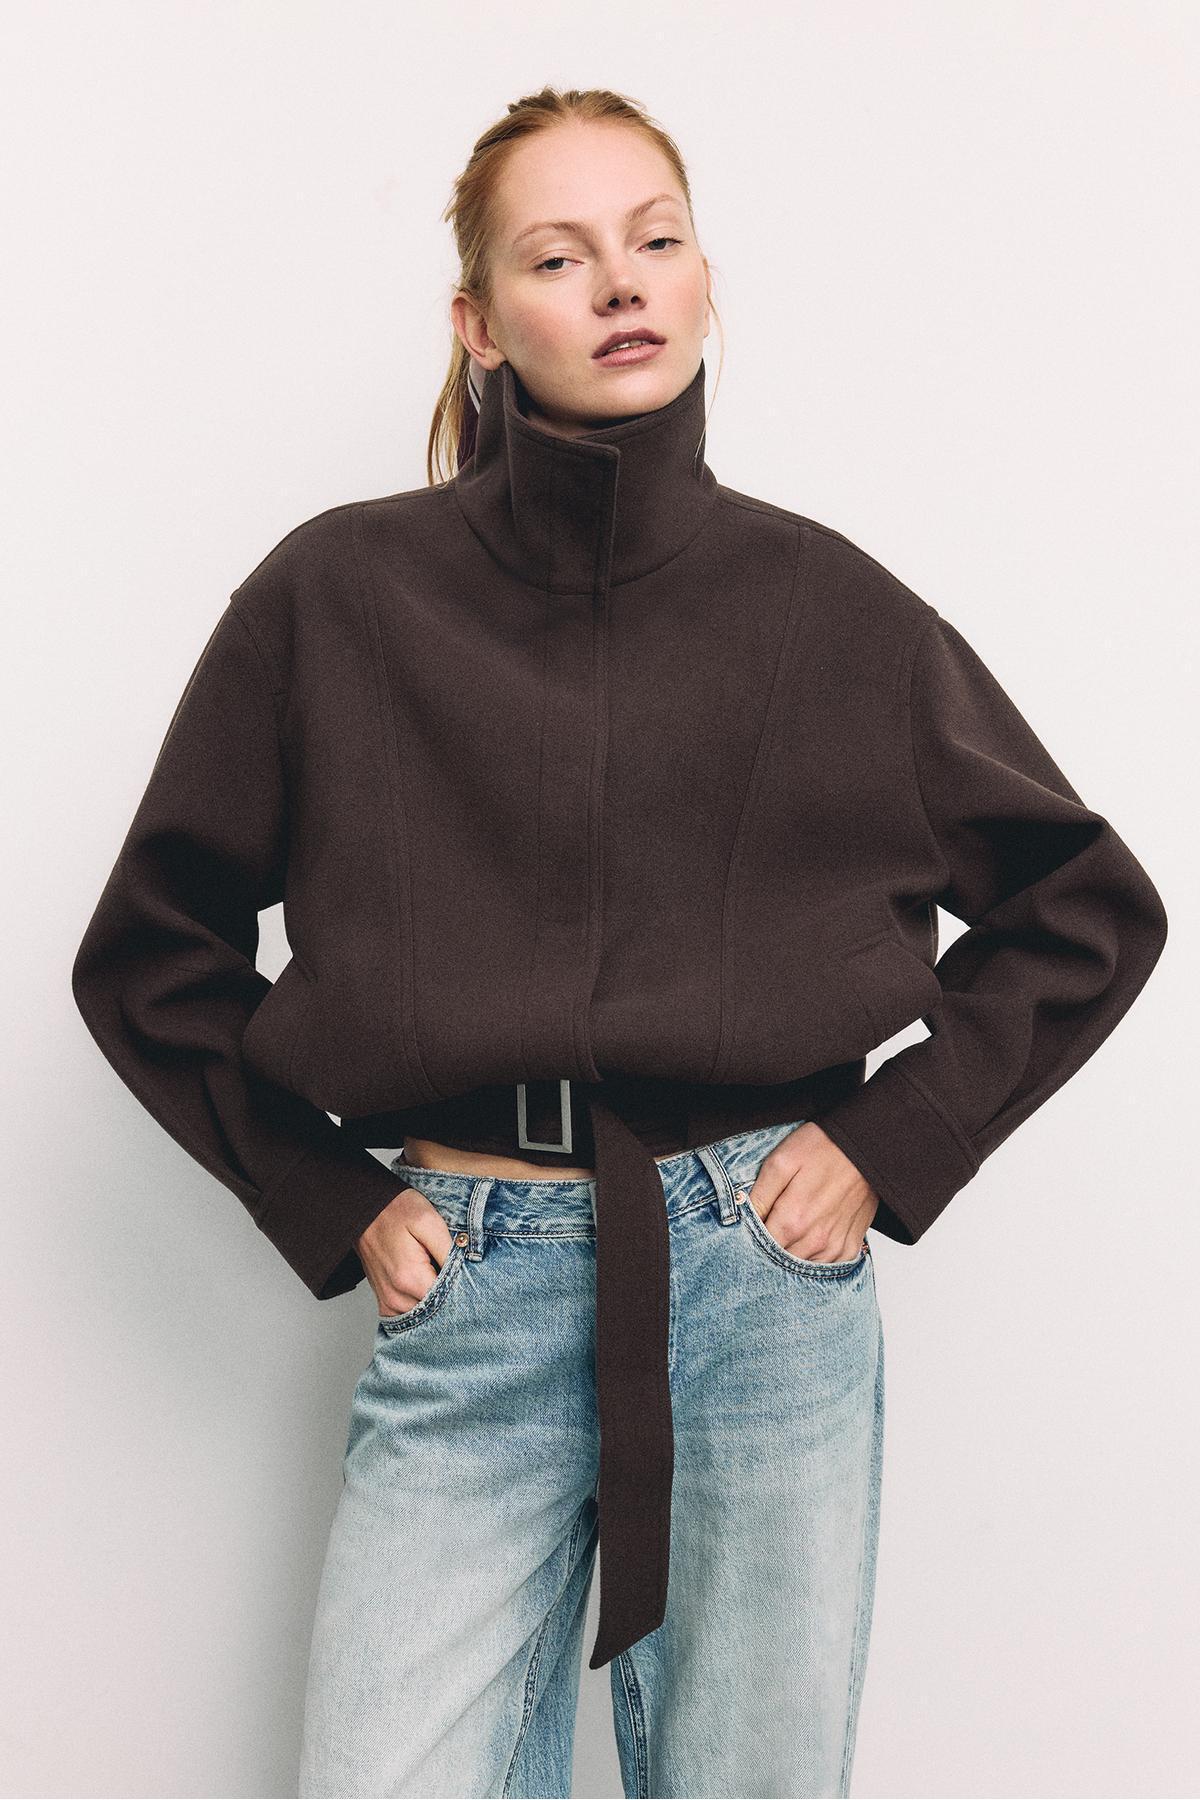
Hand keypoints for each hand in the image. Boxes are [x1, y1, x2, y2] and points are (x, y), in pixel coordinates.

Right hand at [356, 1188, 455, 1317]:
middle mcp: (396, 1297)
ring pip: (425, 1316)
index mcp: (409, 1278)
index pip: (449, 1301)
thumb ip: (449, 1250)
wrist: (364, 1210)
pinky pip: (409, 1315)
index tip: (467, 1274)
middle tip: (455, 1273)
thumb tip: (467, 1272)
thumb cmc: (396, 1211)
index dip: (463, 1288)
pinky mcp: (385, 1303)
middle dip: (451, 1297)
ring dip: (437, 1302)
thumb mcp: (429, 1221)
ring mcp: (388, 1303)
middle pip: (437, 1312)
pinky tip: (427, 1287)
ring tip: (439, 1276)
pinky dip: (422, 1306)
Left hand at [743, 1122, 878, 1261]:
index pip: (758, 1249)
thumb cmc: (821, 1148)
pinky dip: (815, 1259)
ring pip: (802, 1268)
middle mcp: (815, 1241)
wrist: (867, 1146)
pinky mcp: (851, 1245)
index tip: (746, 1230)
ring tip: (788, 1234)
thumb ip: (759, 1195)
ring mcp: (835, 1246)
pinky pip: (828, 1267)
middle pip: (779, 1263)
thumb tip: (739, 1219)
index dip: (749, 1240)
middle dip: (768, 1252)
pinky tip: (809, 1241)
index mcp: (792, 1221)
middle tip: (766, 1230)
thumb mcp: (780, 1162)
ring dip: (791, 1257)